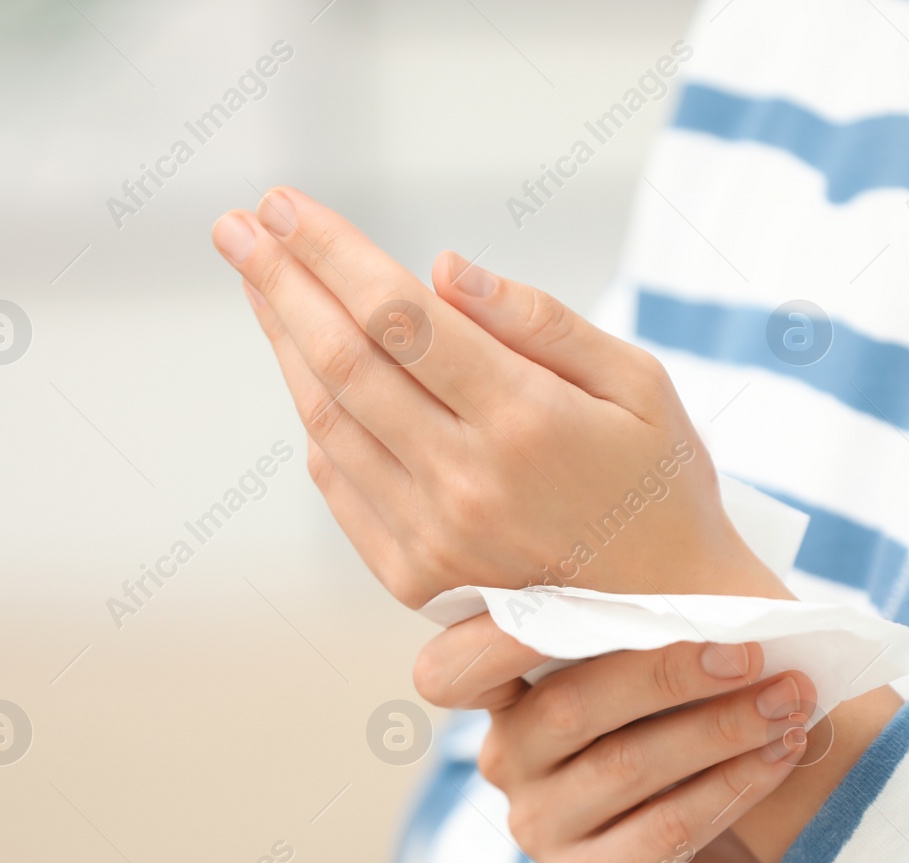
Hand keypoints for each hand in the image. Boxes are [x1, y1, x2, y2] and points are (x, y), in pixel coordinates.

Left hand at [212, 187, 787, 607]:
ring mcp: (434, 536)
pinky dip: (315, 417)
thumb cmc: (663, 482)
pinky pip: (339, 482)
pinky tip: (305, 369)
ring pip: (328, 419)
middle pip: (342, 361)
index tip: (280, 203)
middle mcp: (467, 481)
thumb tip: (443, 268)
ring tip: (261, 283)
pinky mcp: (416, 577)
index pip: (398, 315)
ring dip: (284, 343)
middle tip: (236, 224)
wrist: (672, 612)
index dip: (330, 251)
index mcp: (527, 421)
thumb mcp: (640, 384)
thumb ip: (542, 322)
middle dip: (279, 282)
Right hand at [414, 613, 814, 862]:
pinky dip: (733, 785)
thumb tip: (714, 585)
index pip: (466, 663)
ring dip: (720, 728)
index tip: (585, 592)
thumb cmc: (683, 737)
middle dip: (671, 672)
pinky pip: (666, 829)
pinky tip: (781, 755)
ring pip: (626, 766)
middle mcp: (507, 761)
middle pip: (572, 706)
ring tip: (790, 701)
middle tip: (753, 650)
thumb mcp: (656, 681)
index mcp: (507, 695)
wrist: (719, 858)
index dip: (508, 632)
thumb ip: (650, 635)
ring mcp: (538, 830)